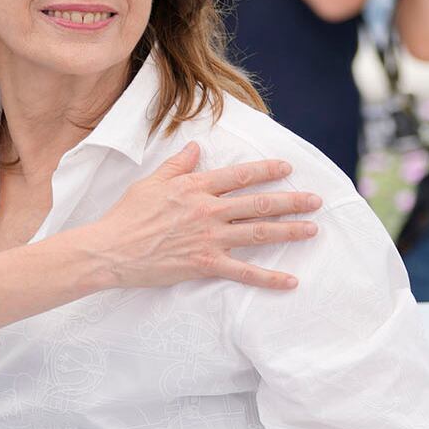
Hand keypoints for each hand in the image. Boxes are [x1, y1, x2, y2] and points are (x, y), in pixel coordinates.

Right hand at [84, 141, 322, 290]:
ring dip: (289, 231)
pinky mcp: (206, 264)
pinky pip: (244, 272)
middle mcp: (209, 211)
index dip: (266, 171)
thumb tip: (196, 147)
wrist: (113, 249)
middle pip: (258, 203)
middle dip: (291, 201)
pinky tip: (290, 281)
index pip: (240, 176)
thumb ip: (178, 165)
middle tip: (316, 201)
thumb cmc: (128, 214)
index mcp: (196, 188)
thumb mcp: (151, 182)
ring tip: (313, 230)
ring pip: (258, 233)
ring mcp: (210, 238)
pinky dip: (269, 278)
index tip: (287, 169)